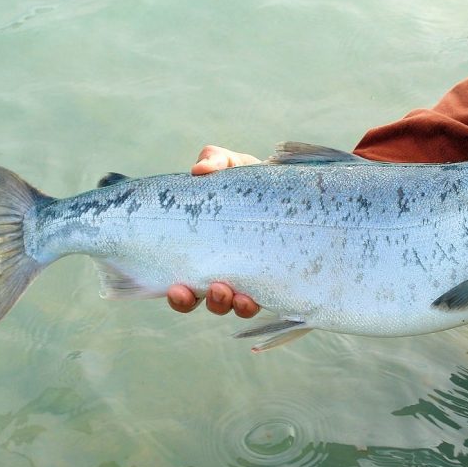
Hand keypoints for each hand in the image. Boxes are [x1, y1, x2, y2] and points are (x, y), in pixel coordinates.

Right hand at [166, 145, 261, 316]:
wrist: (292, 189)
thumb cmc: (253, 181)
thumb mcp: (232, 166)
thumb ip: (215, 161)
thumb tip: (199, 170)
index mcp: (204, 251)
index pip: (183, 281)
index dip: (177, 293)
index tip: (175, 287)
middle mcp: (223, 270)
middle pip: (203, 300)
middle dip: (199, 301)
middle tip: (202, 290)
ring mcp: (249, 277)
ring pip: (232, 305)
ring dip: (227, 304)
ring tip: (229, 293)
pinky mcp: (275, 279)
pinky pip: (262, 300)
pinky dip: (252, 302)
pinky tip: (252, 297)